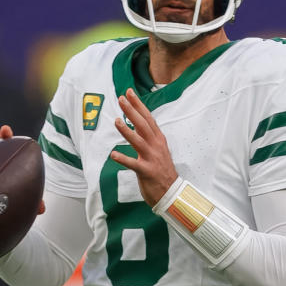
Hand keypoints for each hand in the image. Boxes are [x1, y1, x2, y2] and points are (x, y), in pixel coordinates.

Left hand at [111, 88, 178, 206]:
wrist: (172, 192)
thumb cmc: (161, 170)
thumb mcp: (158, 149)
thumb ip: (148, 136)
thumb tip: (137, 122)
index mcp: (158, 139)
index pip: (148, 118)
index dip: (138, 105)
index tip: (130, 93)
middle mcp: (156, 146)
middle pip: (143, 125)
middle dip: (132, 111)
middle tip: (121, 99)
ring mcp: (152, 158)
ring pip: (139, 141)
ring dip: (127, 131)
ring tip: (117, 121)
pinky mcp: (146, 172)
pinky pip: (133, 164)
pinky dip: (123, 159)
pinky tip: (113, 155)